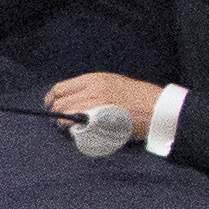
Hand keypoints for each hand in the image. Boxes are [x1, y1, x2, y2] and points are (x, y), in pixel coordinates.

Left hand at [39, 72, 160, 126]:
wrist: (157, 108)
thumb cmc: (139, 98)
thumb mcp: (115, 84)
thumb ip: (95, 89)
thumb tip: (77, 97)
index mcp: (95, 79)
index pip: (61, 87)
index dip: (52, 97)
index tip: (50, 104)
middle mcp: (91, 89)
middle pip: (59, 101)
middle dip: (56, 110)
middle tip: (61, 118)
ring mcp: (93, 104)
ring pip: (63, 113)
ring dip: (62, 121)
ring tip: (69, 125)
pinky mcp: (97, 118)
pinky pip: (73, 123)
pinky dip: (70, 127)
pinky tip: (75, 130)